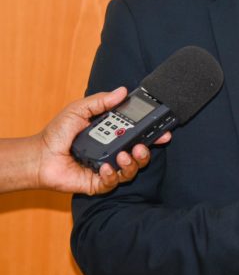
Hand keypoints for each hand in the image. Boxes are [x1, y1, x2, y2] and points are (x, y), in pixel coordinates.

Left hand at [36, 87, 170, 194]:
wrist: (39, 155)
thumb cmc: (58, 133)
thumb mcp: (79, 109)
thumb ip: (101, 101)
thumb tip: (122, 91)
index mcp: (112, 135)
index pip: (138, 134)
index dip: (152, 134)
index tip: (163, 131)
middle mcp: (113, 152)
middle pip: (140, 154)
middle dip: (146, 152)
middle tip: (142, 147)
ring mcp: (107, 168)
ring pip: (131, 170)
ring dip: (132, 164)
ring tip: (123, 156)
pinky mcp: (98, 183)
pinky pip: (113, 182)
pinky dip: (113, 175)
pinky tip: (106, 167)